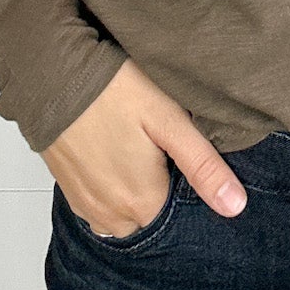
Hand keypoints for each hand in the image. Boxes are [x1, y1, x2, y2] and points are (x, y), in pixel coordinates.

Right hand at [42, 59, 247, 234]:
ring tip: (136, 152)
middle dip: (158, 192)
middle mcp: (110, 214)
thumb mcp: (169, 121)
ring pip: (121, 215)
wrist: (53, 73)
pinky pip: (96, 205)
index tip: (180, 157)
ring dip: (131, 194)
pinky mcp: (66, 189)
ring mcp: (84, 203)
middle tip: (158, 149)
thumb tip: (236, 207)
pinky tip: (112, 155)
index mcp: (141, 203)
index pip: (177, 216)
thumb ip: (203, 166)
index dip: (185, 187)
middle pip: (149, 217)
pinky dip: (107, 190)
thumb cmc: (113, 91)